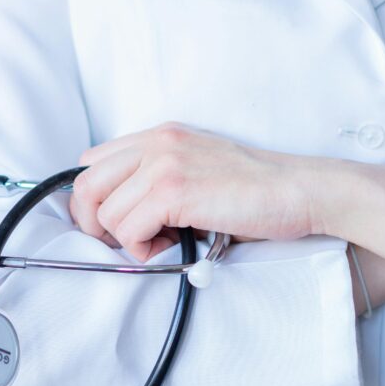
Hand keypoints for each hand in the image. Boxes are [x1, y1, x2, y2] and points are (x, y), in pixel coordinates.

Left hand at [68, 122, 315, 260]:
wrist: (299, 191)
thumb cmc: (258, 191)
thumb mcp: (201, 170)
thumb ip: (162, 180)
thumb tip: (122, 219)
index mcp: (162, 136)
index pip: (93, 163)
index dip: (96, 201)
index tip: (117, 225)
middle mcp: (157, 144)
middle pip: (85, 186)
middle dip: (96, 225)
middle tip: (128, 243)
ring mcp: (164, 165)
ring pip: (105, 214)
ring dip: (128, 241)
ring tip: (166, 243)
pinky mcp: (174, 191)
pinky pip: (128, 231)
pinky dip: (144, 249)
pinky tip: (175, 245)